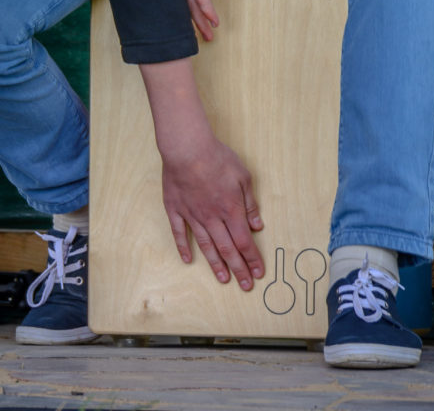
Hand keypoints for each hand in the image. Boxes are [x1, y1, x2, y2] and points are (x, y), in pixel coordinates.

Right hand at [160, 132, 264, 289]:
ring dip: (216, 264)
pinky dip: (183, 248)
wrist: (187, 148)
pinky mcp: (175, 209)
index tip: (258, 273)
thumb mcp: (243, 176)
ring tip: (223, 279)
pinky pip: (179, 233)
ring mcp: (192, 215)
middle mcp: (212, 218)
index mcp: (231, 210)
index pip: (245, 242)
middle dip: (238, 269)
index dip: (252, 260)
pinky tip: (187, 260)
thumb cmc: (217, 158)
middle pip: (227, 249)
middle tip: (245, 286)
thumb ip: (250, 203)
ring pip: (206, 245)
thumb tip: (257, 226)